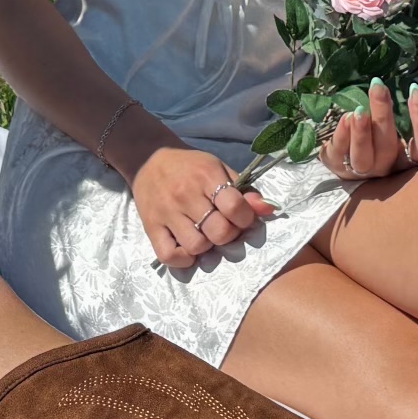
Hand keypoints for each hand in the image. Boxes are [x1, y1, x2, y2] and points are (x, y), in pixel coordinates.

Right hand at [130, 143, 276, 269]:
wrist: (149, 159)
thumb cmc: (190, 166)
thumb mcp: (218, 169)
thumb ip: (244, 190)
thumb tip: (268, 209)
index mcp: (206, 176)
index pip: (235, 207)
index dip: (245, 219)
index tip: (241, 218)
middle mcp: (185, 195)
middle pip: (219, 232)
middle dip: (228, 235)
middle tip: (223, 228)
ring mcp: (167, 213)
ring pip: (197, 246)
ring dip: (206, 246)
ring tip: (203, 234)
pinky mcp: (151, 227)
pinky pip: (169, 256)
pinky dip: (182, 259)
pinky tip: (187, 248)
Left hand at [320, 80, 417, 183]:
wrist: (352, 150)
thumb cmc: (387, 131)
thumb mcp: (408, 124)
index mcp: (410, 160)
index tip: (414, 90)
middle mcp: (388, 169)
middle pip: (388, 149)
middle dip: (383, 117)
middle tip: (379, 88)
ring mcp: (362, 172)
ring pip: (363, 160)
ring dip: (362, 134)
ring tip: (359, 110)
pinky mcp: (338, 168)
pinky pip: (339, 157)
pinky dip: (342, 137)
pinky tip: (346, 118)